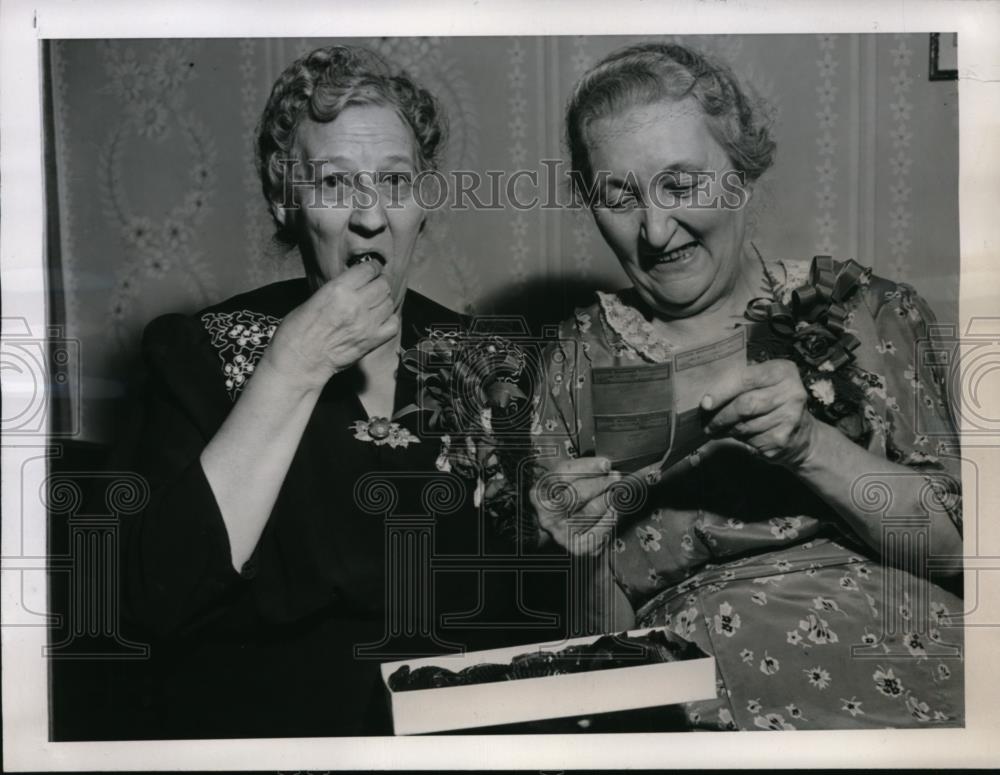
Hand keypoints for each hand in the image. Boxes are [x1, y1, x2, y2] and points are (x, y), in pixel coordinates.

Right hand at [264, 262, 397, 391]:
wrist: (299, 361)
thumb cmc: (297, 331)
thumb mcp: (313, 299)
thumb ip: (337, 290)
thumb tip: (354, 284)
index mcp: (338, 290)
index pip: (368, 269)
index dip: (372, 268)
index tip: (371, 270)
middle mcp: (356, 305)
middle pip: (383, 285)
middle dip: (379, 283)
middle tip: (373, 287)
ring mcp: (366, 324)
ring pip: (389, 303)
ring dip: (384, 301)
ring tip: (374, 304)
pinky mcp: (372, 341)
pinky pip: (393, 325)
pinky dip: (390, 320)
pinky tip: (380, 320)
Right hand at [530, 456, 623, 555]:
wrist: (555, 527)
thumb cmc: (561, 500)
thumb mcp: (562, 480)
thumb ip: (580, 470)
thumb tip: (604, 465)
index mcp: (541, 492)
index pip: (563, 476)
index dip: (587, 468)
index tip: (605, 464)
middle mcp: (548, 513)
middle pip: (577, 494)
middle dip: (601, 483)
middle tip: (614, 477)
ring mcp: (561, 531)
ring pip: (590, 512)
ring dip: (608, 499)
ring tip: (615, 492)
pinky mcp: (576, 547)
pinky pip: (598, 532)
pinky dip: (609, 520)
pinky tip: (613, 511)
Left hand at [702, 359, 818, 468]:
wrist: (801, 435)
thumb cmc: (772, 401)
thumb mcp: (763, 382)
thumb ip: (741, 381)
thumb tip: (707, 397)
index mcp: (783, 371)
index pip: (746, 379)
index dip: (722, 391)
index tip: (704, 403)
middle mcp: (791, 392)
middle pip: (744, 405)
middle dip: (720, 415)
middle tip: (705, 422)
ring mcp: (790, 417)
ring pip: (744, 425)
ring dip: (725, 429)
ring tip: (715, 429)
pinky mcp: (782, 439)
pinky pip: (749, 440)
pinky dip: (737, 439)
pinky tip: (734, 436)